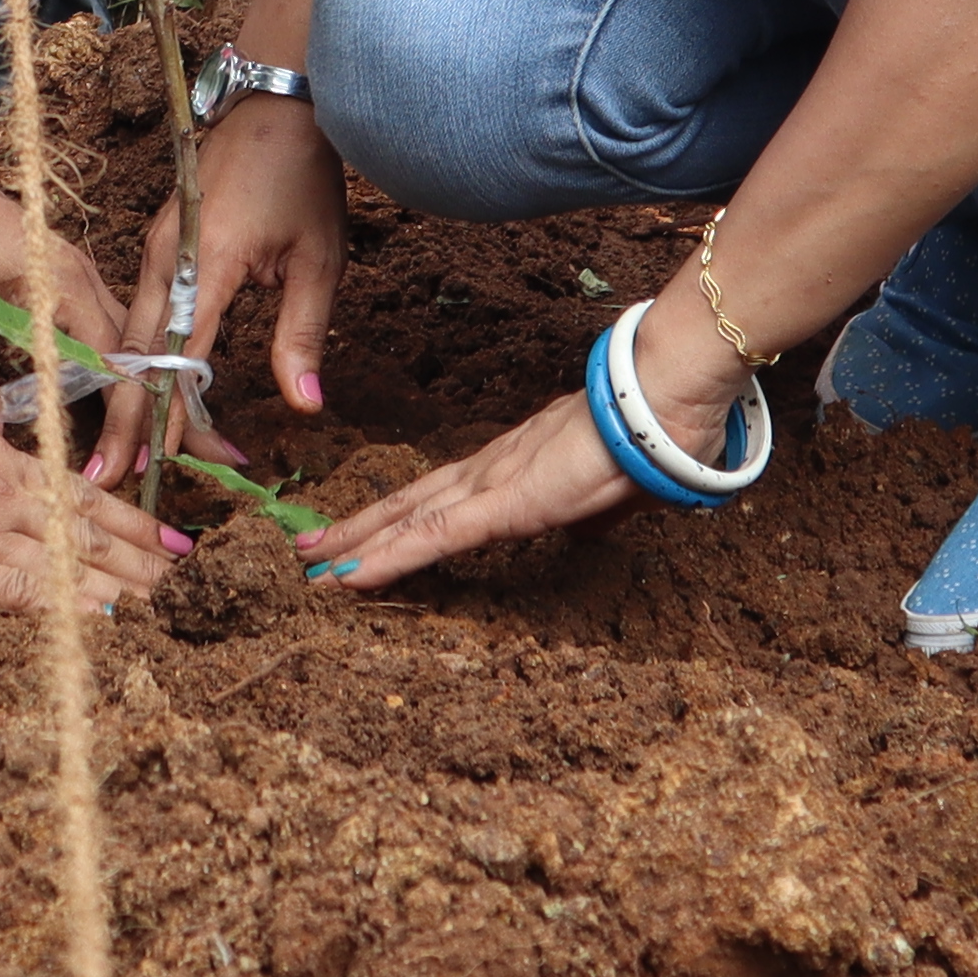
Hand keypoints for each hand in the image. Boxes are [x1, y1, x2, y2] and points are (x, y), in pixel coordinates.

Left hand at [0, 178, 130, 434]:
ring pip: (117, 336)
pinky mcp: (62, 276)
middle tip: (132, 461)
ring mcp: (75, 273)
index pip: (113, 357)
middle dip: (133, 406)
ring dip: (121, 385)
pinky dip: (103, 362)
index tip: (123, 457)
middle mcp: (81, 276)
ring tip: (123, 440)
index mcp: (61, 283)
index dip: (122, 411)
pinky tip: (95, 397)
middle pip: (127, 349)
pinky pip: (97, 324)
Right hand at [97, 98, 348, 483]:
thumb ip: (302, 335)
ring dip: (127, 392)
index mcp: (202, 260)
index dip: (171, 416)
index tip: (164, 466)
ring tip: (122, 452)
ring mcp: (154, 249)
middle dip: (125, 418)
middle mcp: (163, 257)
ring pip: (128, 335)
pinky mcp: (158, 247)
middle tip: (113, 478)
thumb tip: (304, 408)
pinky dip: (136, 359)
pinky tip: (140, 395)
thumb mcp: (319, 260)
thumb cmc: (302, 177)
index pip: (176, 356)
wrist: (277, 103)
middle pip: (133, 353)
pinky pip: (138, 313)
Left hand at [301, 392, 638, 588]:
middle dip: (360, 527)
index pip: (443, 495)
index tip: (366, 531)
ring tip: (311, 564)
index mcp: (515, 466)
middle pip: (410, 503)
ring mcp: (494, 485)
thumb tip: (586, 532)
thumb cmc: (652, 439)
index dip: (400, 515)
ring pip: (409, 520)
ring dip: (357, 544)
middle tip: (310, 546)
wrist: (666, 399)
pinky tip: (352, 576)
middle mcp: (492, 470)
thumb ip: (593, 513)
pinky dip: (389, 558)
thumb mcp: (616, 492)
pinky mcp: (506, 504)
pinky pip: (436, 538)